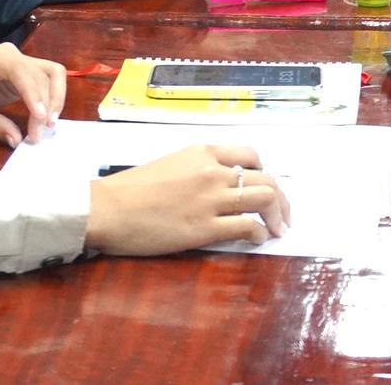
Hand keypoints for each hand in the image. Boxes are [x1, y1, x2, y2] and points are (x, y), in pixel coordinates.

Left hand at [0, 42, 64, 147]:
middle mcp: (7, 53)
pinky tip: (48, 115)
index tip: (41, 118)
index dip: (34, 94)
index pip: (20, 70)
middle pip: (40, 73)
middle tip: (41, 132)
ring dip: (54, 98)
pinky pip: (45, 79)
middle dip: (45, 103)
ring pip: (49, 73)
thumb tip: (18, 140)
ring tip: (49, 124)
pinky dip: (50, 96)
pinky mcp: (22, 71)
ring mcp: (17, 60)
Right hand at [85, 145, 290, 253]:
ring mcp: (211, 199)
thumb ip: (199, 168)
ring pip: (263, 199)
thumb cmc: (130, 189)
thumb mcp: (172, 163)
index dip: (264, 172)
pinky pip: (245, 226)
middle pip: (265, 179)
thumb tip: (220, 182)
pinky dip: (258, 232)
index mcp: (203, 152)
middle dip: (281, 199)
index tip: (265, 186)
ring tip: (278, 228)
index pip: (251, 156)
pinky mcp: (204, 228)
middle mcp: (213, 172)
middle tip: (284, 215)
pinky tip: (256, 238)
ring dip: (277, 215)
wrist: (106, 209)